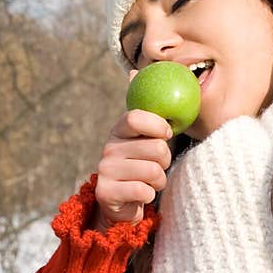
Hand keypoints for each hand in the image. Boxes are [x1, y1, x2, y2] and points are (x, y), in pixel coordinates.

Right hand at [90, 71, 173, 231]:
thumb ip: (147, 111)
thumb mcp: (144, 136)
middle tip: (159, 164)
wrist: (122, 202)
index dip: (157, 125)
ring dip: (159, 180)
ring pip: (152, 171)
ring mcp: (105, 170)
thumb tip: (134, 71)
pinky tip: (141, 194)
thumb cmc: (141, 164)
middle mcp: (108, 148)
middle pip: (154, 148)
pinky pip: (143, 191)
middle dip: (165, 159)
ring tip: (151, 181)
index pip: (135, 117)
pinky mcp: (105, 192)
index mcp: (119, 130)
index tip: (167, 133)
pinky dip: (149, 194)